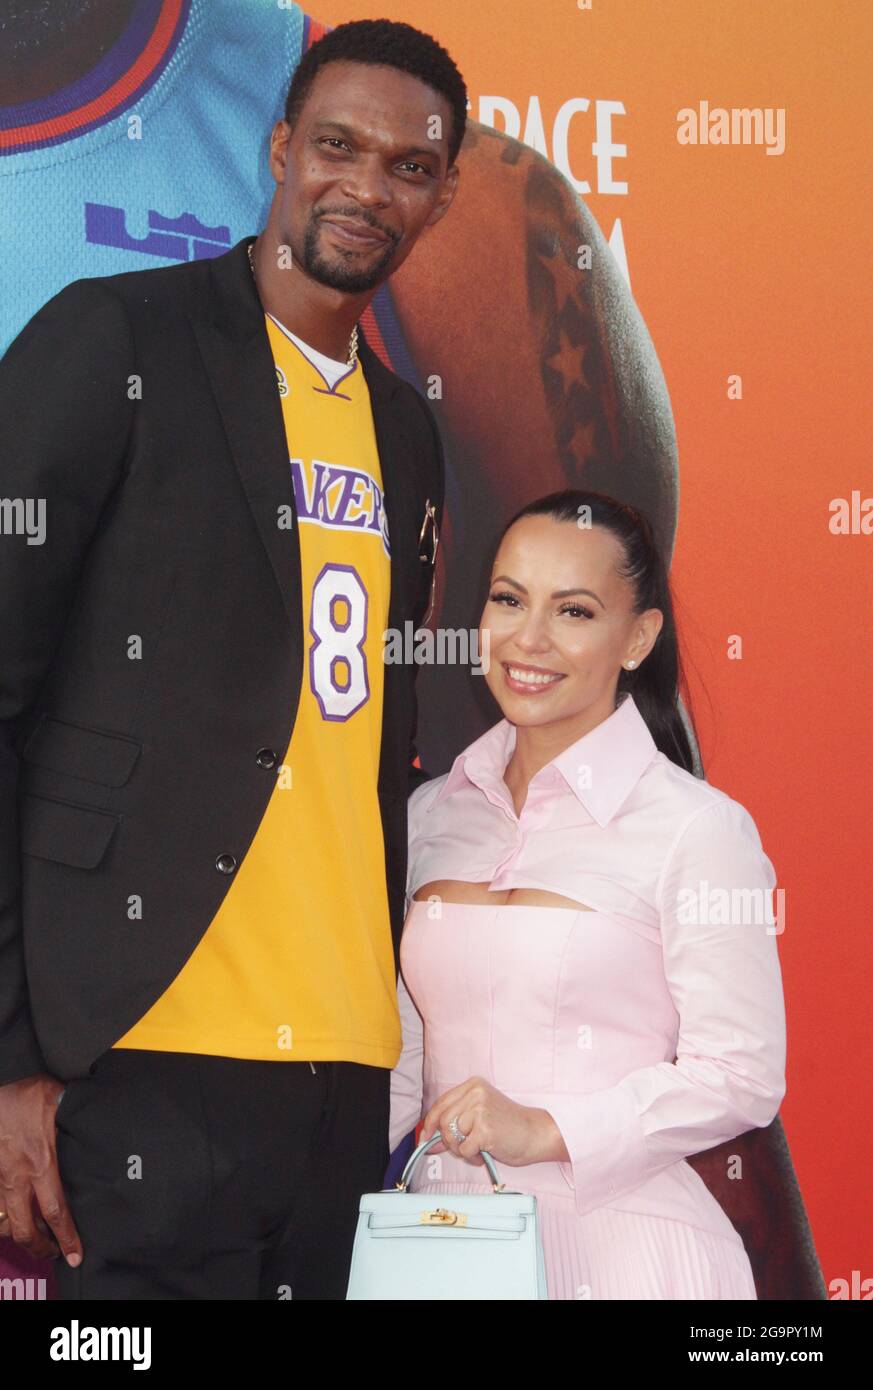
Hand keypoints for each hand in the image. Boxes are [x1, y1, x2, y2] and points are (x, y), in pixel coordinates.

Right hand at [0, 1074, 82, 1264]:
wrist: (4, 1081)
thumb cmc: (34, 1092)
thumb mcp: (63, 1109)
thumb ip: (75, 1129)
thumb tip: (98, 1133)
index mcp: (42, 1163)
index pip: (55, 1212)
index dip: (66, 1237)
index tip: (74, 1254)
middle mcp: (17, 1175)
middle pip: (24, 1228)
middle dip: (38, 1247)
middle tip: (52, 1252)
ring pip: (3, 1220)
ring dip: (18, 1232)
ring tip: (33, 1235)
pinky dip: (2, 1214)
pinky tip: (13, 1213)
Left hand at [418, 1076, 569, 1168]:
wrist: (536, 1133)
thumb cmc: (509, 1126)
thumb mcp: (480, 1115)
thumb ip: (455, 1122)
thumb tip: (427, 1139)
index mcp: (473, 1085)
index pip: (441, 1103)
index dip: (430, 1122)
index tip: (424, 1137)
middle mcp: (475, 1093)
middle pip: (443, 1120)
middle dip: (447, 1140)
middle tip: (461, 1148)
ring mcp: (480, 1109)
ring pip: (451, 1135)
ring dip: (461, 1149)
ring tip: (477, 1149)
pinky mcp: (485, 1129)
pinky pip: (464, 1149)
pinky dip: (471, 1157)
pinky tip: (485, 1153)